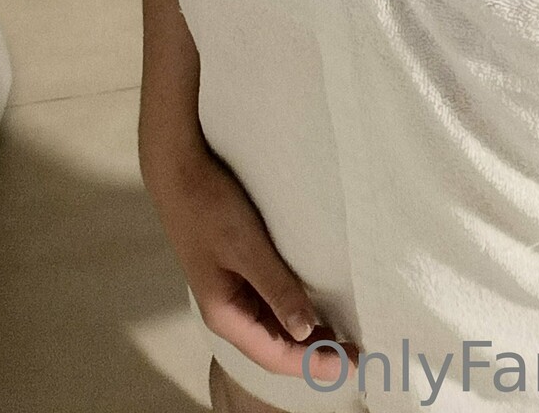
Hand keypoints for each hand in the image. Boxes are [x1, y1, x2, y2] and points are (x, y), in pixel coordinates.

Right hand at [142, 130, 359, 382]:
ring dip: (306, 338)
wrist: (181, 172)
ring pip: (274, 329)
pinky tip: (317, 310)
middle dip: (314, 356)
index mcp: (225, 314)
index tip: (352, 365)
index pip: (276, 355)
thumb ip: (276, 288)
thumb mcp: (247, 247)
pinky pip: (270, 306)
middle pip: (276, 347)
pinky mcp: (239, 272)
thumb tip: (305, 332)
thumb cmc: (211, 207)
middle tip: (358, 355)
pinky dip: (294, 314)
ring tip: (345, 339)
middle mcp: (229, 311)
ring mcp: (233, 292)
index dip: (313, 364)